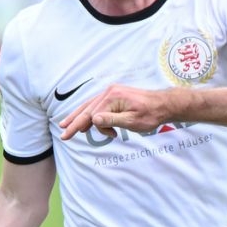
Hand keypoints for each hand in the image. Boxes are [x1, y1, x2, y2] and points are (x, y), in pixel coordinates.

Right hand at [59, 84, 183, 140]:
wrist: (164, 104)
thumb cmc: (150, 114)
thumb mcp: (132, 121)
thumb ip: (111, 120)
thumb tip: (93, 119)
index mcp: (112, 97)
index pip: (93, 115)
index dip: (85, 126)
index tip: (81, 134)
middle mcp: (109, 92)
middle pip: (87, 108)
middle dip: (74, 121)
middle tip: (62, 132)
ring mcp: (112, 92)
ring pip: (90, 106)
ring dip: (79, 116)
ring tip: (66, 125)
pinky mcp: (115, 95)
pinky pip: (98, 105)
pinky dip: (90, 113)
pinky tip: (85, 120)